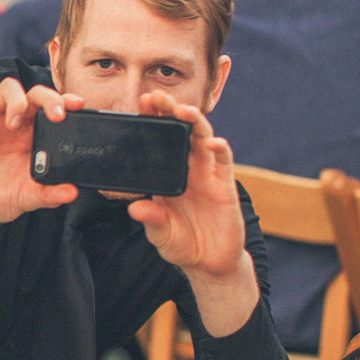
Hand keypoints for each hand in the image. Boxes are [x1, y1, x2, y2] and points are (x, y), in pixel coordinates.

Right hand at [0, 78, 78, 275]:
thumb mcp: (26, 198)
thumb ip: (48, 194)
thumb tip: (73, 192)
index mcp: (34, 137)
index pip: (54, 109)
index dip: (66, 101)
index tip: (78, 106)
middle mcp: (16, 125)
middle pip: (35, 93)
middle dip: (48, 97)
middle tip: (55, 115)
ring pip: (8, 88)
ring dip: (16, 99)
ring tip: (12, 123)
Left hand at [127, 90, 257, 335]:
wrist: (209, 263)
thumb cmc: (181, 244)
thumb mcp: (160, 233)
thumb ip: (151, 219)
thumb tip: (134, 208)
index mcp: (166, 176)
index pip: (157, 144)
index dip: (150, 124)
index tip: (137, 107)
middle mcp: (187, 170)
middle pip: (180, 133)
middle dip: (169, 113)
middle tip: (154, 97)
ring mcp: (207, 175)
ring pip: (202, 140)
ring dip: (193, 122)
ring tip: (181, 110)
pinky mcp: (225, 186)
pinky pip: (224, 162)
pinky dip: (220, 149)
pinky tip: (212, 142)